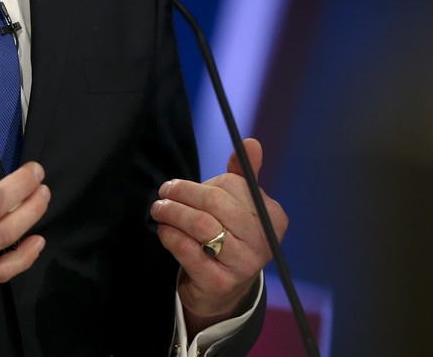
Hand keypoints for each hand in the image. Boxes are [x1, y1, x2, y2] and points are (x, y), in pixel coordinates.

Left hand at [150, 137, 286, 335]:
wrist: (223, 288)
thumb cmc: (230, 236)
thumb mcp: (239, 205)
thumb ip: (243, 174)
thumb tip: (251, 143)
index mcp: (272, 217)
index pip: (233, 186)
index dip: (201, 184)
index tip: (178, 184)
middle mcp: (263, 242)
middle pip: (215, 204)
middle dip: (182, 194)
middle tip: (163, 193)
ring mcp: (243, 265)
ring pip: (200, 226)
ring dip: (172, 213)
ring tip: (159, 209)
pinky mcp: (219, 282)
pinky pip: (187, 250)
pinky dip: (170, 235)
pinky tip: (164, 230)